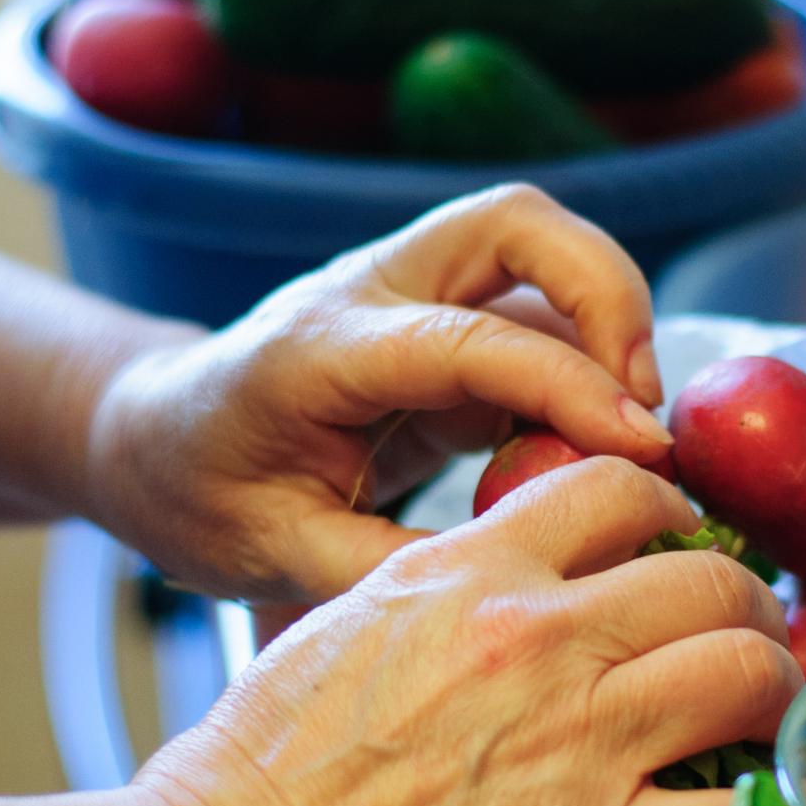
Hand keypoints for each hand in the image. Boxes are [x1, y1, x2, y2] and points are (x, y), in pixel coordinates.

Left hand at [85, 184, 671, 603]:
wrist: (160, 438)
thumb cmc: (204, 494)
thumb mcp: (271, 553)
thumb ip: (380, 567)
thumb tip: (505, 583)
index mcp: (321, 350)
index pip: (467, 340)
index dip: (565, 385)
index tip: (639, 448)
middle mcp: (372, 291)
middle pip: (515, 222)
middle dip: (606, 291)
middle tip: (645, 403)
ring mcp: (414, 292)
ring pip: (540, 246)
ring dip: (612, 315)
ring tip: (636, 427)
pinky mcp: (449, 319)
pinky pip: (541, 307)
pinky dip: (590, 359)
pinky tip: (598, 442)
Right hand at [133, 459, 799, 805]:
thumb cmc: (257, 766)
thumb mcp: (348, 624)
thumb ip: (443, 592)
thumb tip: (498, 592)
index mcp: (471, 567)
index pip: (619, 487)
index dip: (672, 516)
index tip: (681, 554)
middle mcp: (540, 631)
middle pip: (714, 581)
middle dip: (746, 612)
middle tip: (740, 648)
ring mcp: (577, 734)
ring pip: (749, 672)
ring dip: (770, 696)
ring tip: (758, 724)